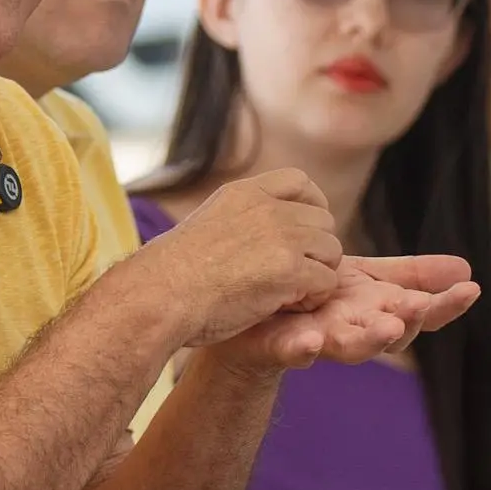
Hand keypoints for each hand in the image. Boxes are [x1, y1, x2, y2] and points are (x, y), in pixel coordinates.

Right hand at [139, 171, 344, 350]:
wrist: (159, 297)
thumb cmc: (171, 276)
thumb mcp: (203, 226)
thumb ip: (235, 220)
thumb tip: (247, 234)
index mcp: (244, 194)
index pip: (299, 181)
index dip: (312, 206)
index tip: (304, 232)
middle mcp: (267, 209)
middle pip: (322, 222)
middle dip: (314, 251)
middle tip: (292, 277)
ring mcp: (281, 237)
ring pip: (331, 252)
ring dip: (317, 276)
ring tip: (289, 295)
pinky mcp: (289, 270)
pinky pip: (326, 282)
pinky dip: (313, 299)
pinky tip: (287, 308)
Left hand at [226, 253, 482, 371]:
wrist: (254, 312)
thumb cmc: (317, 297)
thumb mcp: (369, 280)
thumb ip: (412, 276)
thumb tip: (467, 268)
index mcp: (377, 312)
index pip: (420, 312)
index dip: (444, 305)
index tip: (470, 290)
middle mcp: (353, 331)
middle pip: (388, 334)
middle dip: (405, 323)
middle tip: (418, 309)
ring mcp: (318, 341)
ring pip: (348, 347)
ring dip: (369, 340)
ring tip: (386, 327)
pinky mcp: (279, 346)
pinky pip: (292, 350)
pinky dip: (303, 349)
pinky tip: (311, 342)